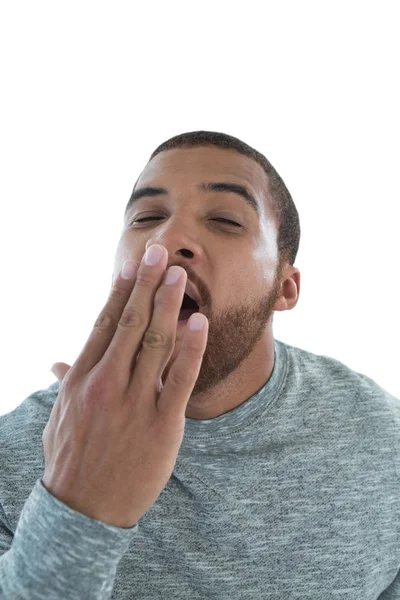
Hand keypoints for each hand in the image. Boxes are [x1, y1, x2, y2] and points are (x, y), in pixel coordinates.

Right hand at [42, 245, 207, 527]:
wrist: (83, 512)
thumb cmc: (71, 460)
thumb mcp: (60, 418)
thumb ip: (66, 384)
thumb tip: (58, 361)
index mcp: (81, 379)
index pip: (103, 323)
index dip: (120, 291)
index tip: (133, 266)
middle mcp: (106, 384)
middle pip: (129, 323)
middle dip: (147, 284)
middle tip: (161, 253)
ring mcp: (134, 403)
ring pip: (154, 343)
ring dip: (168, 304)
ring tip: (180, 275)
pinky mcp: (162, 424)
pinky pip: (180, 378)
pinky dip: (191, 347)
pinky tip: (199, 321)